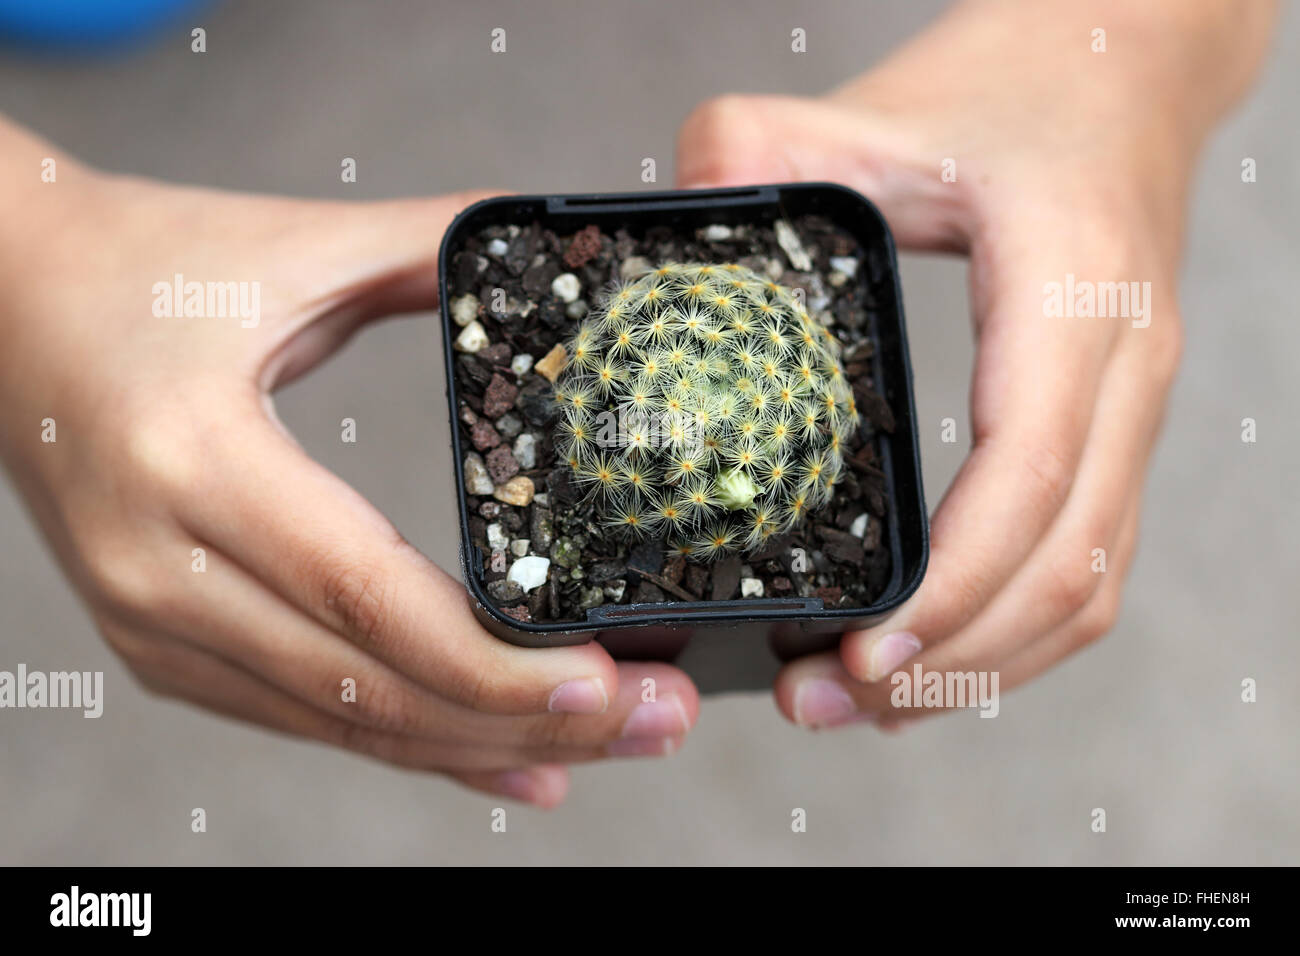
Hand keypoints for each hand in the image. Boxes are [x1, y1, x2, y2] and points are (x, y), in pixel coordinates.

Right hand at [0, 136, 697, 804]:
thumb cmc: (139, 267)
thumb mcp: (289, 252)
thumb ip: (425, 249)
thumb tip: (549, 247)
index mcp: (196, 460)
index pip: (365, 597)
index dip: (491, 660)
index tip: (606, 679)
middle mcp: (163, 568)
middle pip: (369, 688)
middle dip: (524, 722)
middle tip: (656, 721)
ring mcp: (155, 623)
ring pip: (344, 726)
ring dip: (484, 748)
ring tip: (609, 745)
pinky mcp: (166, 644)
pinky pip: (308, 719)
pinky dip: (413, 748)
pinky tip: (507, 767)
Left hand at [675, 0, 1270, 727]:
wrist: (1127, 66)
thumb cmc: (1012, 88)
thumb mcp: (877, 108)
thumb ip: (758, 150)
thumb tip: (664, 220)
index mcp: (1069, 292)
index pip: (1027, 472)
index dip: (950, 585)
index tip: (857, 652)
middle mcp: (1121, 368)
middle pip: (1068, 563)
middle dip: (953, 659)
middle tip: (827, 702)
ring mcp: (1132, 407)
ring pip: (1092, 585)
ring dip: (990, 667)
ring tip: (869, 708)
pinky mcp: (1114, 429)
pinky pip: (1093, 563)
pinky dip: (1022, 634)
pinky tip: (940, 660)